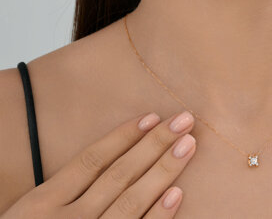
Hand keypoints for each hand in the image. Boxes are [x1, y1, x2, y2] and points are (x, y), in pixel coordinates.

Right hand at [3, 110, 196, 217]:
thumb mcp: (28, 217)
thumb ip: (63, 192)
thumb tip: (114, 158)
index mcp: (42, 204)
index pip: (92, 160)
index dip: (124, 136)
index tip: (153, 116)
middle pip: (119, 174)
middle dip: (155, 144)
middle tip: (185, 120)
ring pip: (130, 200)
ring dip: (163, 171)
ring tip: (188, 145)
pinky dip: (157, 216)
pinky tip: (176, 194)